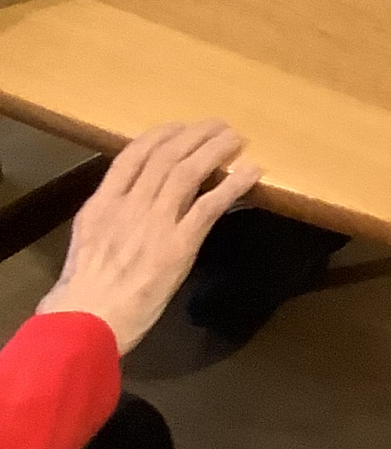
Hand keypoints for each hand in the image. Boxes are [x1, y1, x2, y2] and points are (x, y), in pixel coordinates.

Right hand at [37, 123, 260, 355]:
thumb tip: (125, 202)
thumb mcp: (85, 242)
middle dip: (194, 136)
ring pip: (188, 172)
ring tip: (235, 139)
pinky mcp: (179, 245)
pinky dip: (232, 185)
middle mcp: (128, 205)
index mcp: (102, 204)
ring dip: (215, 150)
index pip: (132, 156)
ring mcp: (155, 223)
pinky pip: (210, 206)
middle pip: (166, 157)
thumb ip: (106, 218)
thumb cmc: (82, 293)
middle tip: (217, 126)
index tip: (180, 127)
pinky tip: (250, 173)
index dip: (160, 135)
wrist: (88, 322)